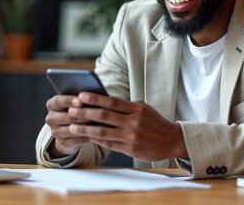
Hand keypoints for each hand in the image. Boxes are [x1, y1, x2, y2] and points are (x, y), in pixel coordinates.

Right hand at [44, 94, 91, 156]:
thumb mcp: (74, 103)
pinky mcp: (62, 143)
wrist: (69, 132)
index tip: (81, 101)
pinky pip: (76, 140)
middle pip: (67, 116)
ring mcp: (55, 132)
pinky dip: (87, 137)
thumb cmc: (75, 112)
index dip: (70, 101)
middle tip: (96, 113)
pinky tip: (97, 134)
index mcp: (52, 105)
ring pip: (72, 129)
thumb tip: (91, 96)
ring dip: (87, 127)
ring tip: (99, 123)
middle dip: (83, 115)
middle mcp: (50, 118)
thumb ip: (80, 99)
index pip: (58, 101)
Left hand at [67, 92, 187, 161]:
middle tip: (71, 109)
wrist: (172, 141)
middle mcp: (133, 122)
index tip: (81, 95)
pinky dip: (96, 140)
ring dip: (86, 128)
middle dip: (85, 112)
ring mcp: (131, 136)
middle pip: (104, 115)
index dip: (95, 98)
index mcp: (136, 109)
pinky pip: (109, 144)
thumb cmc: (154, 123)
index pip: (112, 101)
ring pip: (104, 132)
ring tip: (72, 126)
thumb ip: (126, 106)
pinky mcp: (130, 149)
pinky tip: (86, 136)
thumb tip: (103, 100)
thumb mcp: (144, 109)